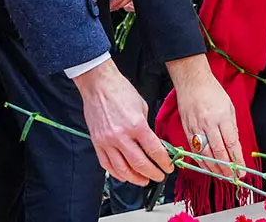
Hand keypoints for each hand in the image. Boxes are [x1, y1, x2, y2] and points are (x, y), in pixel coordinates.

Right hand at [72, 58, 172, 184]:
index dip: (164, 163)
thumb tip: (153, 143)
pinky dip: (117, 173)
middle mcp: (121, 136)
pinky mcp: (97, 143)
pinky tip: (125, 176)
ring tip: (144, 180)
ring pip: (123, 169)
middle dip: (153, 174)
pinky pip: (107, 165)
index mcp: (136, 125)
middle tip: (159, 176)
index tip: (168, 167)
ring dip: (136, 178)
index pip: (154, 151)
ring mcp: (107, 141)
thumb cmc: (120, 91)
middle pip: (140, 164)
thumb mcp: (142, 106)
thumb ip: (147, 127)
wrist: (98, 84)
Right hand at [167, 54, 244, 176]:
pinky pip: (194, 149)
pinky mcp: (186, 129)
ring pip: (205, 154)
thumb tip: (234, 146)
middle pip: (218, 152)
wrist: (192, 81)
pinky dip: (201, 161)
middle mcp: (208, 124)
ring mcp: (196, 127)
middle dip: (226, 168)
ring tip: (221, 176)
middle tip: (232, 178)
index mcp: (222, 117)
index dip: (237, 160)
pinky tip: (207, 167)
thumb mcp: (229, 107)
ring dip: (214, 168)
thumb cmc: (212, 91)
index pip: (231, 144)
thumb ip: (232, 127)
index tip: (242, 170)